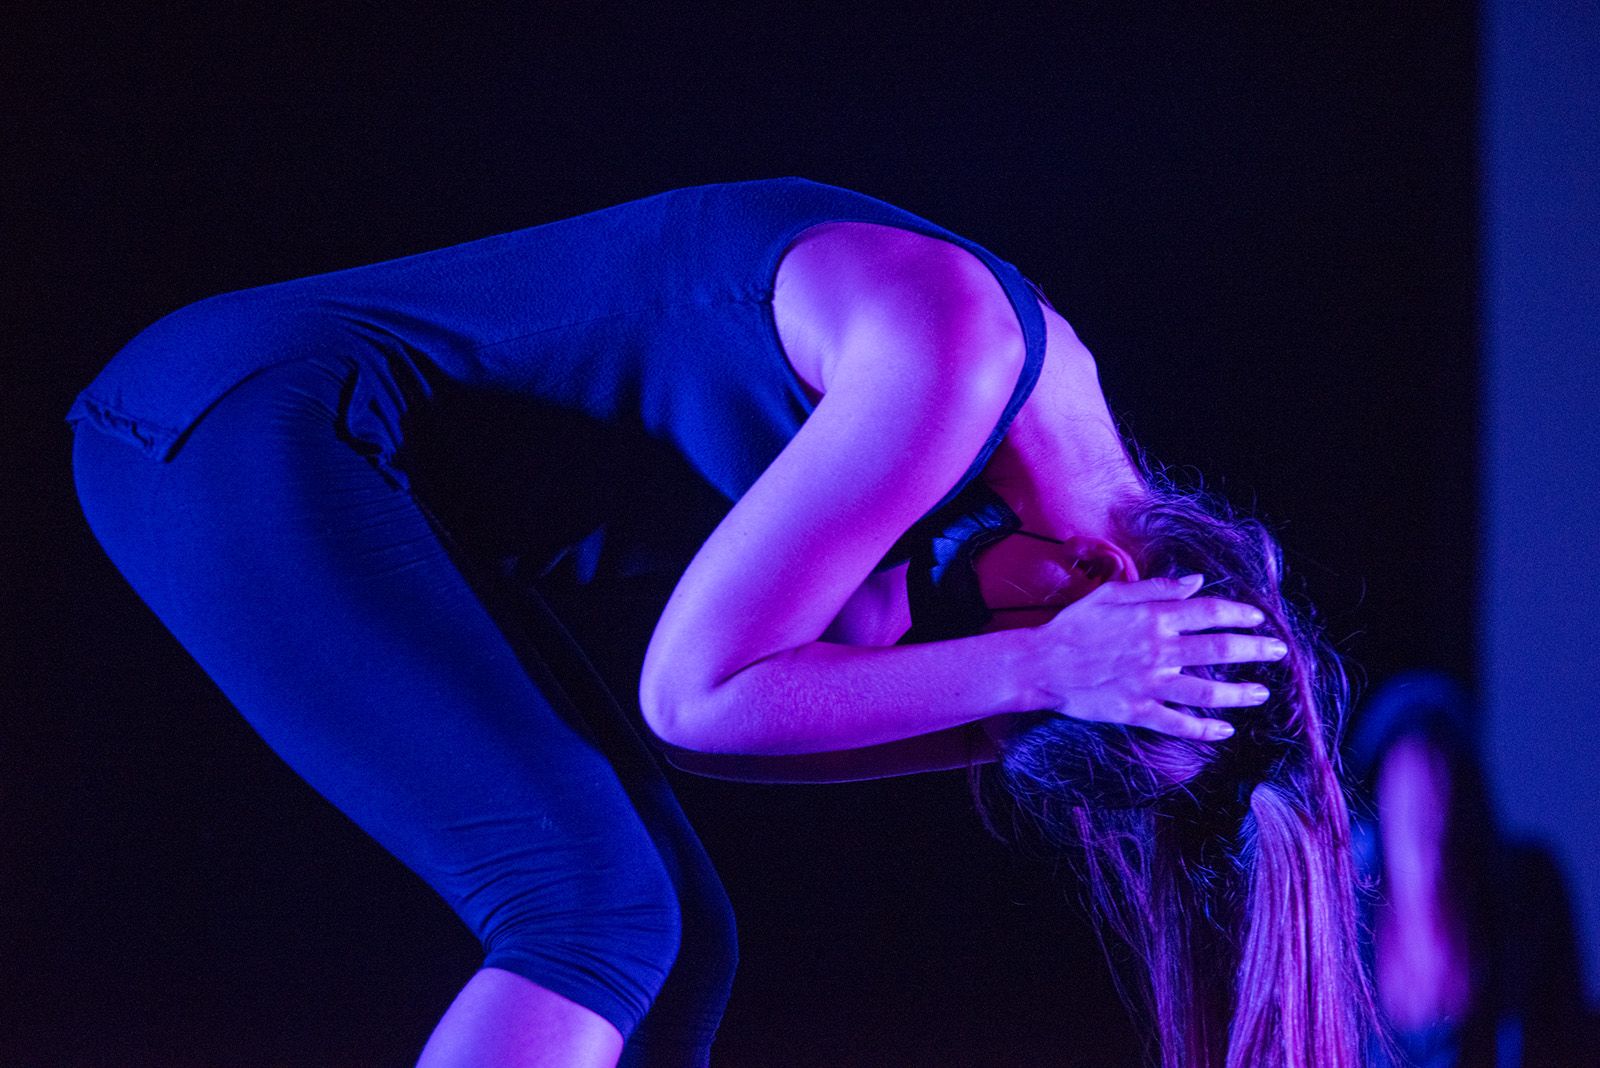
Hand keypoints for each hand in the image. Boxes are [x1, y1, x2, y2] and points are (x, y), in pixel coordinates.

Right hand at [1019, 573, 1284, 740]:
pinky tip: (1225, 731)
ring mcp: (1149, 684)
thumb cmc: (1072, 625)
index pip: (1208, 612)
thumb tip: (1196, 582)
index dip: (1239, 614)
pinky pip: (1178, 724)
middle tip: (1279, 653)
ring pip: (1206, 691)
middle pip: (1218, 649)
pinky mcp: (1136, 711)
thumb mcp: (1111, 594)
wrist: (1040, 664)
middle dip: (1254, 650)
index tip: (1259, 619)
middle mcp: (1158, 650)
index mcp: (1152, 617)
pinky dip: (1204, 730)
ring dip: (1239, 693)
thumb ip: (1156, 587)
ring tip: (1261, 693)